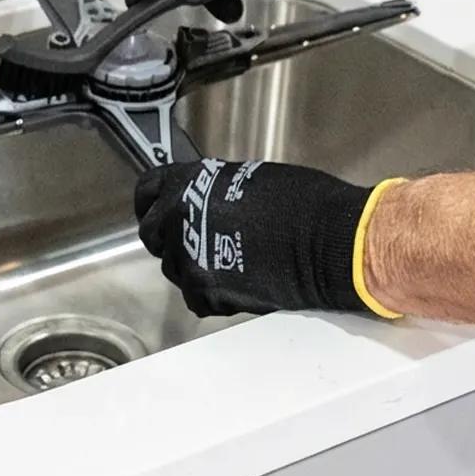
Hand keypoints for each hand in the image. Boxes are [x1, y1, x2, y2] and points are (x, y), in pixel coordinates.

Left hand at [134, 158, 396, 317]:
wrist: (328, 241)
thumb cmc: (302, 202)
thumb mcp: (246, 178)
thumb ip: (212, 191)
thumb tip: (205, 203)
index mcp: (187, 182)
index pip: (146, 191)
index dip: (152, 204)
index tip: (158, 211)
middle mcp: (178, 217)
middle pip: (153, 235)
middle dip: (172, 239)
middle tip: (199, 243)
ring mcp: (188, 257)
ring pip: (175, 269)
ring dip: (194, 267)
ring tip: (229, 264)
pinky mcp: (205, 292)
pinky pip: (197, 297)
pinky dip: (214, 294)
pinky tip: (240, 283)